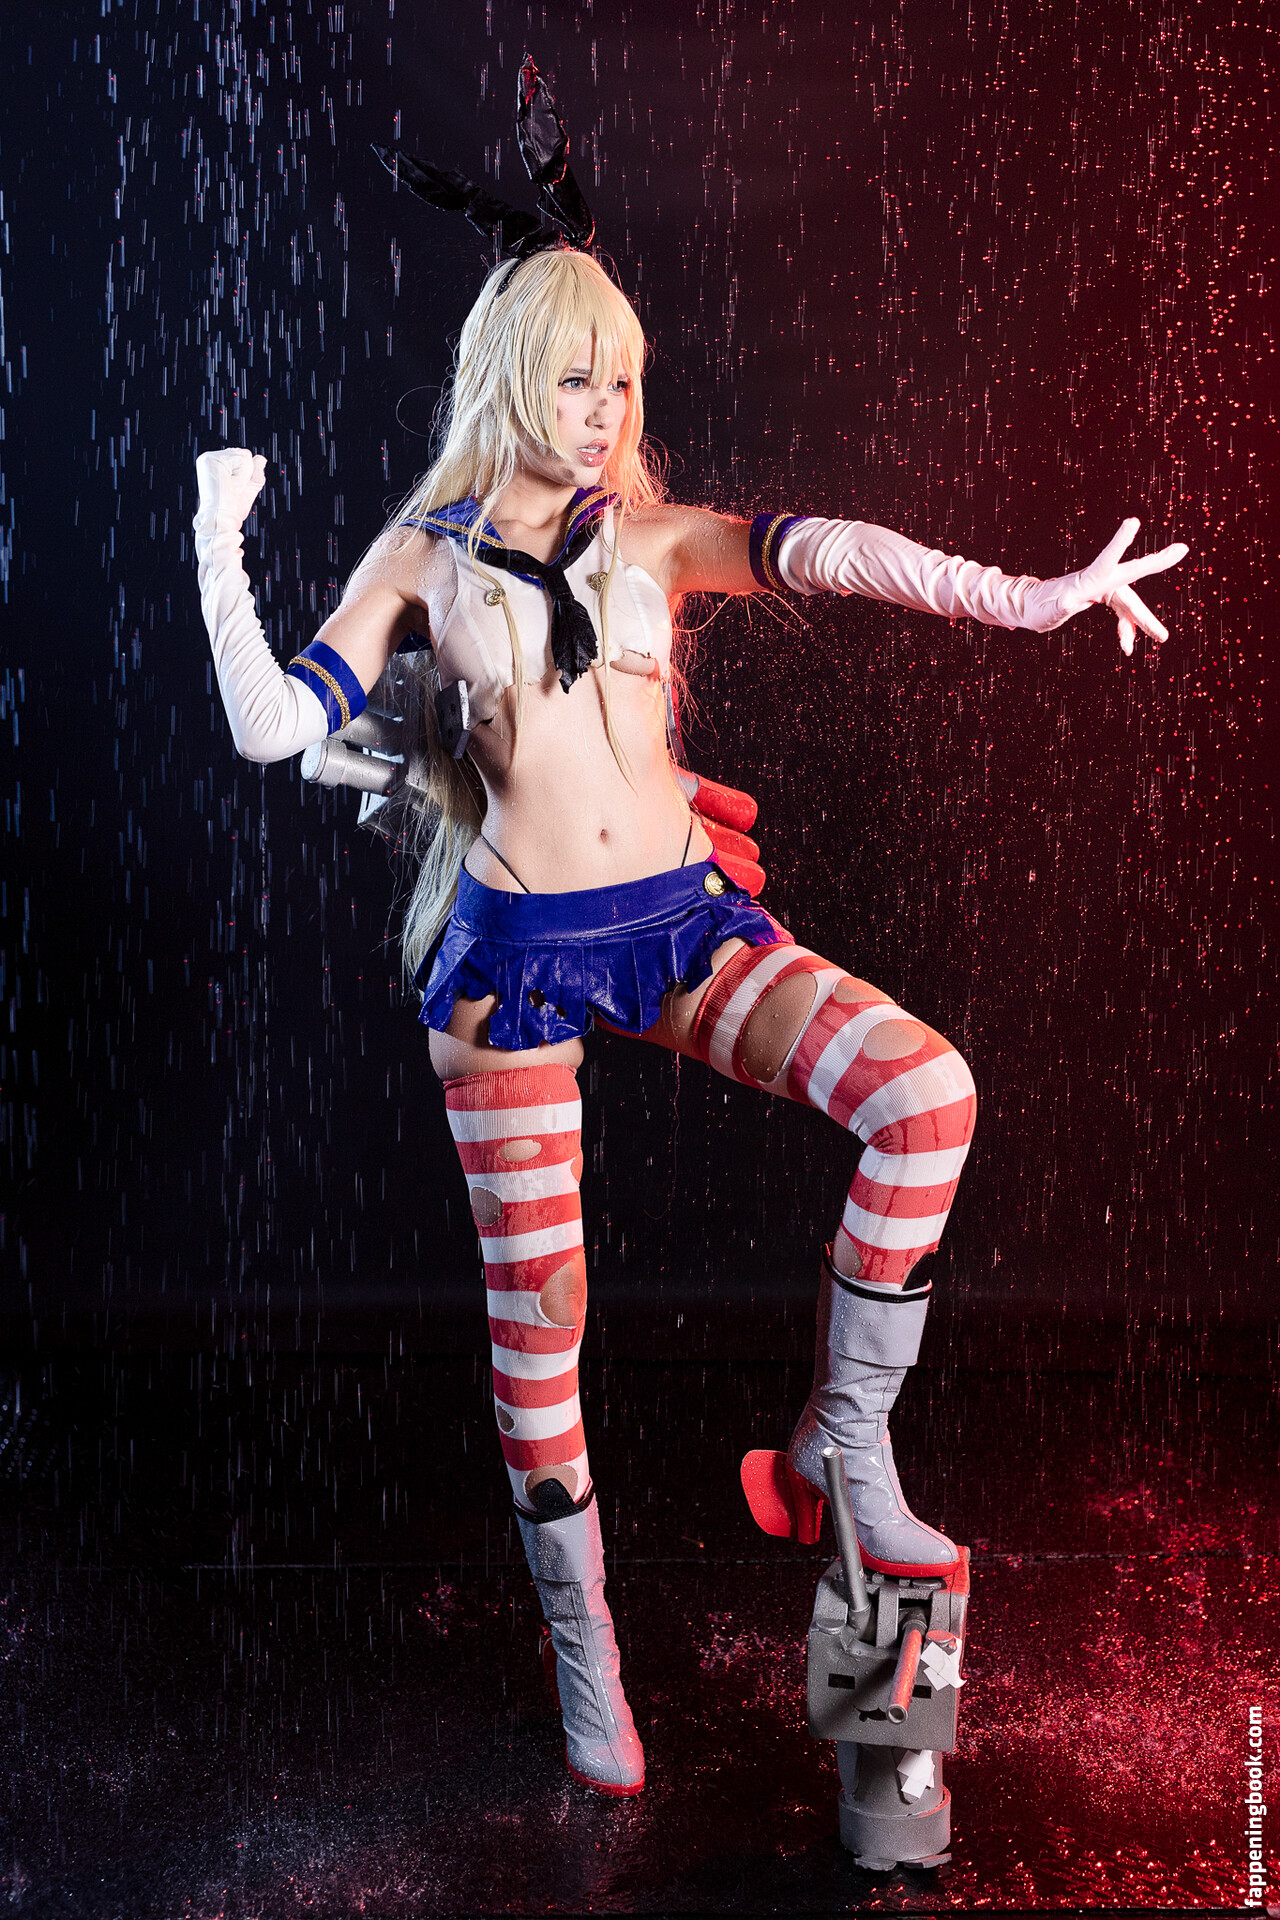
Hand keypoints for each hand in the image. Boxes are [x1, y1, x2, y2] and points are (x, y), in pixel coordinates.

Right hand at [193, 448, 266, 538]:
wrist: (223, 518)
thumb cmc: (233, 508)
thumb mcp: (249, 488)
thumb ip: (256, 472)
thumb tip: (261, 458)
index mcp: (216, 465)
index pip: (243, 459)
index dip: (246, 476)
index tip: (234, 489)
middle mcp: (210, 459)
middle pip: (245, 455)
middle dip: (246, 474)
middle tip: (233, 489)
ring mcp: (210, 458)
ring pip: (244, 456)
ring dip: (243, 475)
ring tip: (231, 487)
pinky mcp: (211, 459)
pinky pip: (242, 459)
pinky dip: (241, 474)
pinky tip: (230, 483)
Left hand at [1026, 517, 1188, 653]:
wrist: (1031, 609)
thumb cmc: (1036, 609)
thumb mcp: (1045, 612)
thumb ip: (1059, 606)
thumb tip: (1069, 602)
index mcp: (1087, 579)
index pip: (1108, 559)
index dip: (1120, 542)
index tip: (1132, 521)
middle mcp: (1100, 579)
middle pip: (1132, 574)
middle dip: (1157, 564)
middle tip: (1181, 548)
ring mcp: (1103, 588)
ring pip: (1130, 603)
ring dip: (1144, 622)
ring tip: (1163, 638)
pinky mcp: (1102, 596)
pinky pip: (1121, 613)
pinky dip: (1126, 629)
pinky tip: (1127, 647)